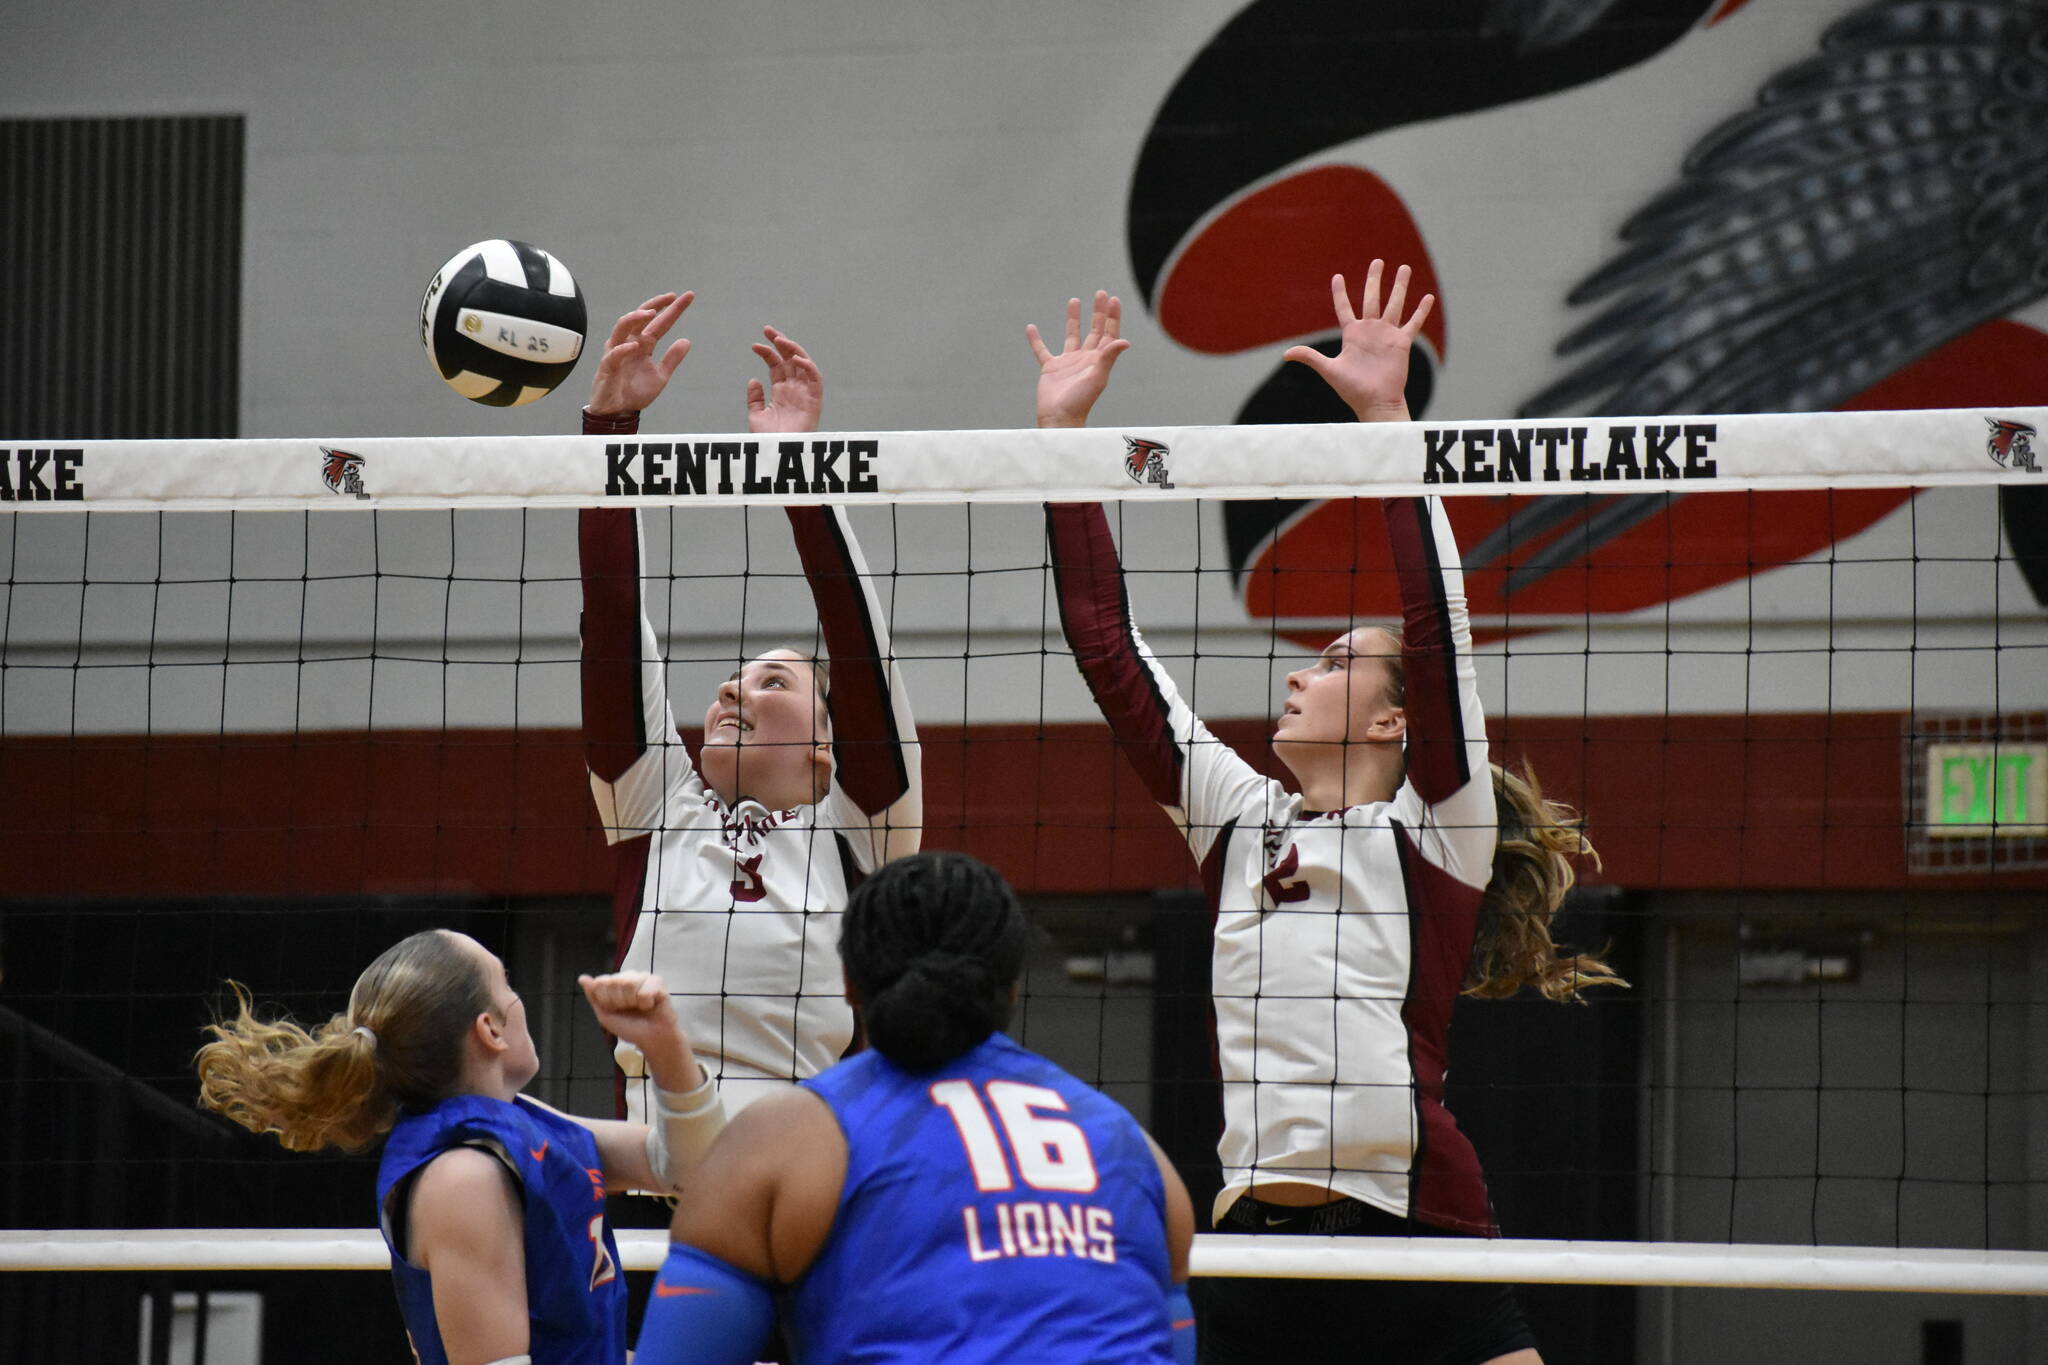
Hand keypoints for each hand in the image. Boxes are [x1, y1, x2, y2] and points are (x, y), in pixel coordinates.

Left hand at [578, 971, 702, 1090]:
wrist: (651, 1038)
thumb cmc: (629, 1027)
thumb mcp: (605, 1015)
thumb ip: (594, 996)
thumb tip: (582, 978)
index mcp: (614, 983)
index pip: (601, 982)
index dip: (607, 999)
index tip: (615, 1009)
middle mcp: (629, 977)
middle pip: (615, 982)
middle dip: (620, 1001)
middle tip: (630, 1010)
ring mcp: (644, 977)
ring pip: (630, 983)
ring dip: (633, 1002)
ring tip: (640, 1008)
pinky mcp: (658, 982)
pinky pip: (645, 989)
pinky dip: (646, 1002)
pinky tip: (650, 1006)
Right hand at [586, 291, 693, 415]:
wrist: (618, 412)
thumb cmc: (634, 392)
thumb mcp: (660, 376)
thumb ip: (672, 359)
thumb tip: (686, 341)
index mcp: (644, 344)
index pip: (659, 323)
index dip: (672, 310)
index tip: (688, 296)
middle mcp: (630, 343)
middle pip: (640, 317)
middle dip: (655, 305)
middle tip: (672, 297)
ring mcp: (617, 352)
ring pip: (622, 327)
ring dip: (635, 318)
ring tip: (652, 313)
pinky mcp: (607, 366)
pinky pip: (614, 354)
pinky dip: (624, 349)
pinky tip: (636, 345)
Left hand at [745, 327, 822, 433]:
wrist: (778, 453)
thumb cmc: (769, 440)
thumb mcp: (757, 416)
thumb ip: (755, 398)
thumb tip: (753, 380)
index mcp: (781, 392)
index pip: (777, 365)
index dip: (767, 352)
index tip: (755, 345)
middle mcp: (794, 389)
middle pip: (790, 359)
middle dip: (780, 342)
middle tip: (767, 329)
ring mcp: (804, 393)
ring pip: (803, 364)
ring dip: (793, 349)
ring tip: (779, 339)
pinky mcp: (814, 400)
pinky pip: (816, 378)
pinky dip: (808, 366)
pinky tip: (795, 358)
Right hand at [1027, 291, 1129, 428]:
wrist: (1059, 418)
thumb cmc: (1080, 401)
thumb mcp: (1097, 377)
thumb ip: (1108, 357)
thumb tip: (1125, 341)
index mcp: (1099, 360)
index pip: (1109, 334)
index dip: (1112, 317)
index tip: (1113, 299)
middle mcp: (1085, 359)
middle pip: (1094, 331)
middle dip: (1098, 313)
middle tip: (1100, 293)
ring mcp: (1068, 362)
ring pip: (1071, 335)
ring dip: (1073, 319)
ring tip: (1074, 300)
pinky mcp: (1050, 368)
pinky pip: (1042, 350)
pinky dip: (1036, 340)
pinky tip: (1031, 328)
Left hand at [1282, 261, 1432, 422]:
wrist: (1375, 402)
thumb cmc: (1352, 389)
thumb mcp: (1329, 370)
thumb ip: (1310, 357)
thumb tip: (1286, 354)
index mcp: (1352, 334)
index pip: (1344, 307)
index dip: (1340, 293)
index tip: (1337, 277)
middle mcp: (1370, 330)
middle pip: (1372, 298)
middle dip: (1375, 279)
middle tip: (1378, 261)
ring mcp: (1387, 335)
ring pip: (1394, 304)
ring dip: (1399, 286)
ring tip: (1404, 268)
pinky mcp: (1402, 343)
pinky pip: (1413, 323)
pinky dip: (1421, 311)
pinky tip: (1428, 297)